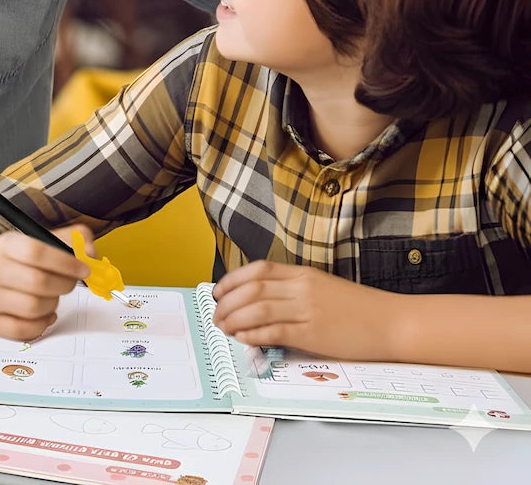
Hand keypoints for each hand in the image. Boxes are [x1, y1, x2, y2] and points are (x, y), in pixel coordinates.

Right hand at [0, 225, 92, 341]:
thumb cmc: (16, 259)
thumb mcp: (38, 240)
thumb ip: (71, 240)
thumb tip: (91, 252)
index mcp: (5, 245)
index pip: (37, 251)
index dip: (66, 262)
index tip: (83, 269)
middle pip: (38, 282)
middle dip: (64, 284)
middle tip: (70, 283)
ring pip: (34, 308)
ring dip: (53, 304)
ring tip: (52, 296)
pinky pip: (24, 330)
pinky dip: (42, 324)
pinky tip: (44, 314)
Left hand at [211, 260, 399, 360]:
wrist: (392, 322)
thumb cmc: (358, 309)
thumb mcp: (322, 288)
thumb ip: (293, 291)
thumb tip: (261, 302)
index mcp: (303, 273)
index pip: (257, 270)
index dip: (232, 280)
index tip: (218, 291)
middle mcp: (301, 287)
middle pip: (251, 289)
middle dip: (227, 302)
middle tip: (216, 315)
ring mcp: (306, 309)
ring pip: (257, 309)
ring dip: (234, 319)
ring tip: (224, 328)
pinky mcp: (313, 333)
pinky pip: (274, 331)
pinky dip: (253, 334)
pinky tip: (243, 338)